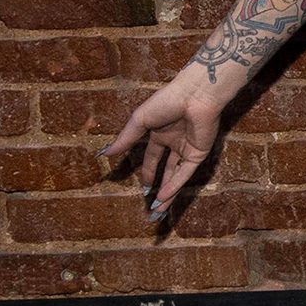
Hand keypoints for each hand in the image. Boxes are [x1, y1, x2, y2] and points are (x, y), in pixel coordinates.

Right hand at [102, 66, 224, 218]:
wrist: (194, 95)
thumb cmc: (166, 101)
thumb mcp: (140, 121)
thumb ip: (125, 139)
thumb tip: (105, 153)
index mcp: (161, 132)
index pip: (152, 156)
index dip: (147, 172)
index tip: (143, 187)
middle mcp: (175, 141)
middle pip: (166, 169)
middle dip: (158, 186)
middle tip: (150, 204)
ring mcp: (188, 148)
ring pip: (176, 175)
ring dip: (167, 192)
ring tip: (157, 209)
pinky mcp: (199, 153)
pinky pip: (186, 173)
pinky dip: (175, 185)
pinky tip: (164, 197)